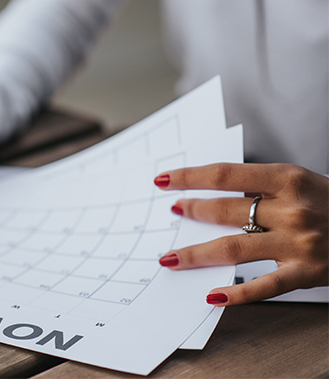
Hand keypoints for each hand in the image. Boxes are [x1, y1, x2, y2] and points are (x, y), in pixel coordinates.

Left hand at [154, 163, 328, 305]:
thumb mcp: (303, 183)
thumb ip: (263, 188)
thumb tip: (214, 194)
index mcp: (289, 179)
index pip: (225, 175)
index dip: (189, 176)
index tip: (163, 179)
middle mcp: (292, 209)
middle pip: (226, 210)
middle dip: (192, 211)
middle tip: (172, 213)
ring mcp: (299, 243)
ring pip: (233, 248)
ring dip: (197, 253)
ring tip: (171, 257)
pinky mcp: (307, 273)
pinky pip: (264, 286)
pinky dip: (236, 294)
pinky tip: (212, 296)